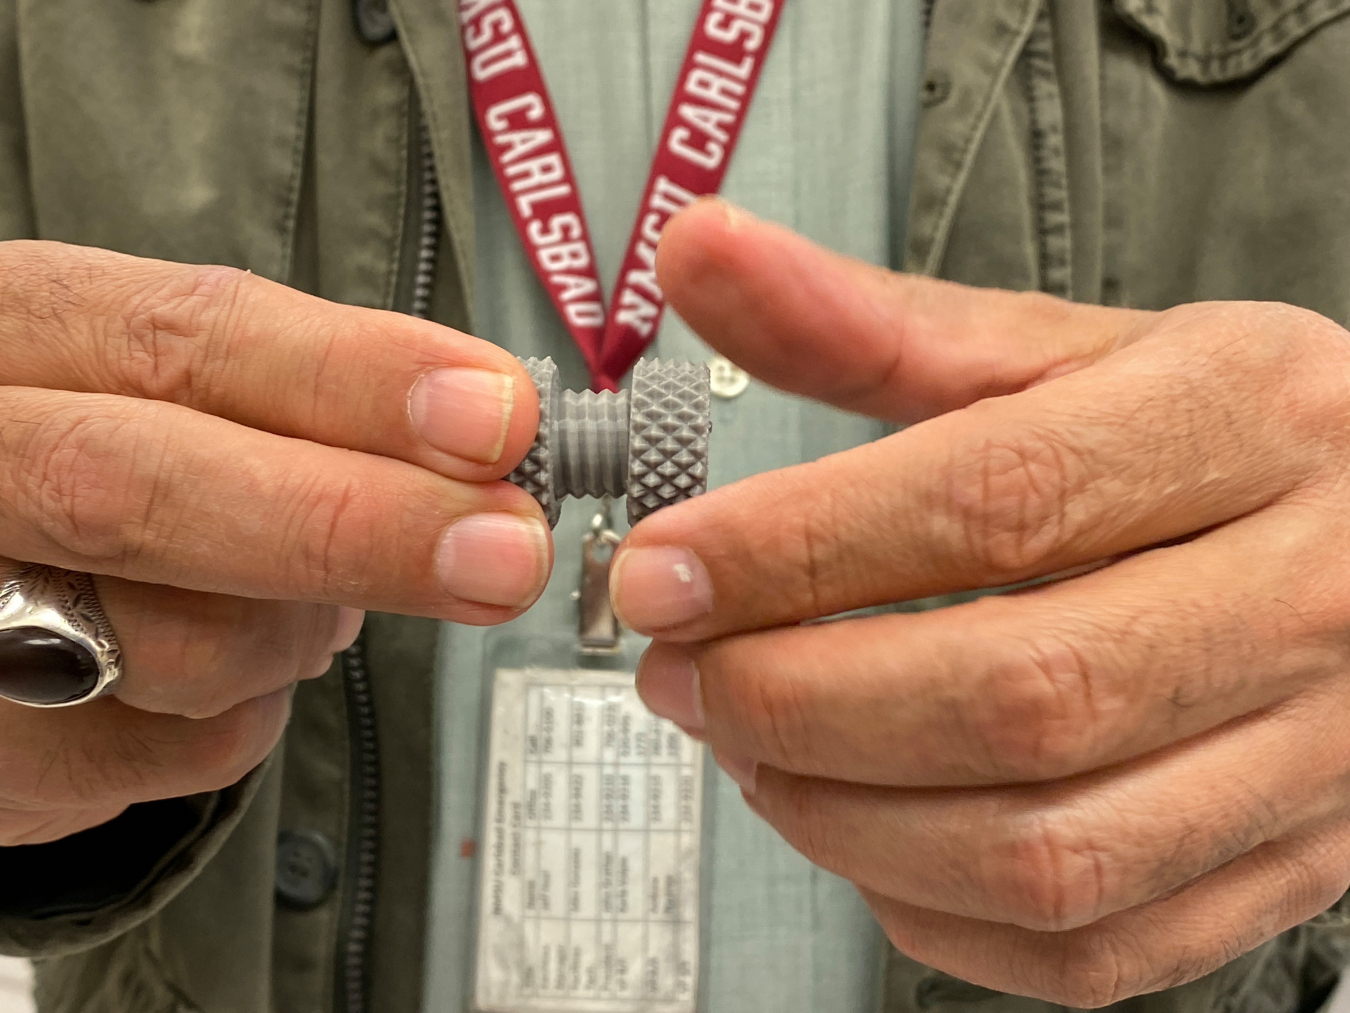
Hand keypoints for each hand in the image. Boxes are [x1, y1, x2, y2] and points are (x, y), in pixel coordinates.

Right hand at [0, 241, 550, 845]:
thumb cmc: (104, 450)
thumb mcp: (169, 380)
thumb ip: (304, 396)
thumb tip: (486, 442)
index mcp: (26, 333)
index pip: (183, 340)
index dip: (351, 379)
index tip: (494, 416)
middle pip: (140, 492)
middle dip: (354, 524)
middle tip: (505, 552)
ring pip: (186, 645)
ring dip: (300, 626)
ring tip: (296, 592)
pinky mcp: (2, 759)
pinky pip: (190, 751)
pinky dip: (257, 703)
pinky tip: (226, 657)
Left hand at [611, 200, 1349, 1004]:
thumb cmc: (1218, 436)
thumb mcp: (1065, 352)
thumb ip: (868, 322)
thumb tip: (701, 258)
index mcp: (1246, 424)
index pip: (995, 501)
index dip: (797, 548)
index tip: (668, 571)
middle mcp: (1305, 596)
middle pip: (1019, 694)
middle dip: (799, 702)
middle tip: (688, 672)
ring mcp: (1311, 757)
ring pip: (1048, 853)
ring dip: (846, 819)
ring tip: (754, 749)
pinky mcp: (1285, 867)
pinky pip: (1091, 947)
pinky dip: (931, 910)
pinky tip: (863, 831)